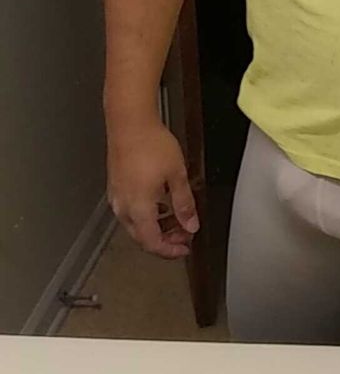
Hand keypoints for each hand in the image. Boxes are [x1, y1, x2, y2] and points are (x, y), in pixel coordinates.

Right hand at [107, 118, 198, 258]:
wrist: (130, 122)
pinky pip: (130, 210)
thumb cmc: (151, 144)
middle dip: (165, 240)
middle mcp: (123, 207)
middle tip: (184, 235)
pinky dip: (147, 215)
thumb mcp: (177, 175)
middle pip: (142, 237)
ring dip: (156, 227)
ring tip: (176, 218)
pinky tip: (161, 204)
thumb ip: (184, 204)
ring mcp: (117, 196)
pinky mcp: (115, 186)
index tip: (185, 248)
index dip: (170, 251)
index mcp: (138, 208)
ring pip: (135, 224)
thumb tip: (191, 225)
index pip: (152, 243)